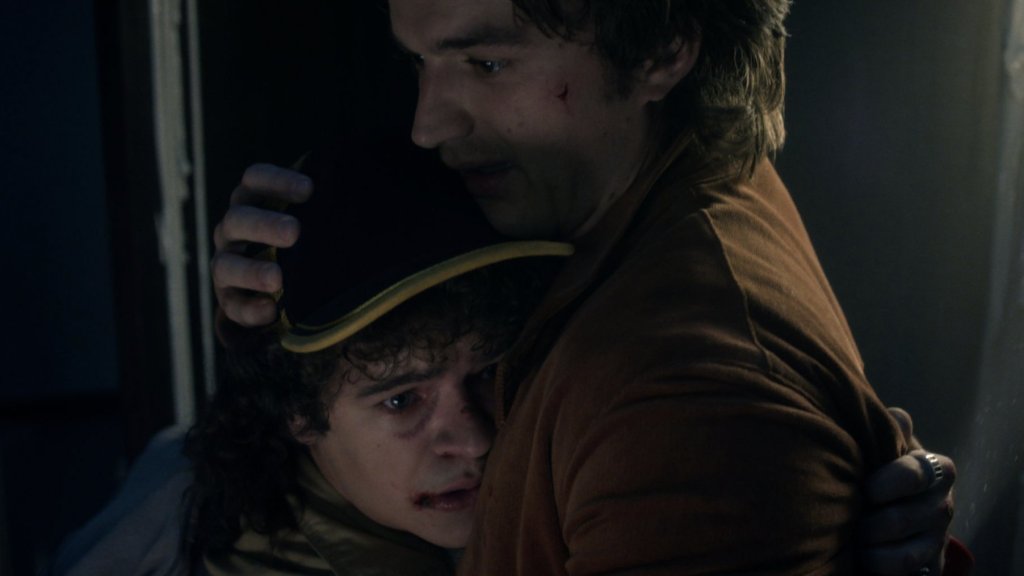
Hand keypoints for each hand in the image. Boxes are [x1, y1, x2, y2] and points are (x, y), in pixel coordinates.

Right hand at [212, 163, 312, 329]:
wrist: (279, 287)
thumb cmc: (305, 240)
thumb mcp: (314, 220)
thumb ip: (326, 209)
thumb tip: (364, 197)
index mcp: (252, 202)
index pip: (255, 179)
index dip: (277, 181)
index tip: (309, 189)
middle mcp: (233, 231)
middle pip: (238, 219)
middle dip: (265, 224)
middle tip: (294, 232)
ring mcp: (227, 264)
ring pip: (226, 264)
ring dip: (252, 271)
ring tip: (277, 278)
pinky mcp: (229, 299)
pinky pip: (232, 305)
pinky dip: (249, 309)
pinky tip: (270, 310)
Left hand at [860, 407, 955, 574]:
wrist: (888, 505)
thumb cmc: (880, 468)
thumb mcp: (882, 446)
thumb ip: (886, 431)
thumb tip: (898, 416)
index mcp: (934, 467)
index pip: (914, 473)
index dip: (885, 483)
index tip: (864, 488)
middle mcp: (943, 503)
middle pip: (902, 518)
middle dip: (869, 520)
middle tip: (848, 515)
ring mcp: (938, 537)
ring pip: (904, 551)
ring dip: (869, 545)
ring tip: (851, 536)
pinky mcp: (931, 563)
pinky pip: (904, 570)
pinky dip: (877, 565)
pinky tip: (862, 555)